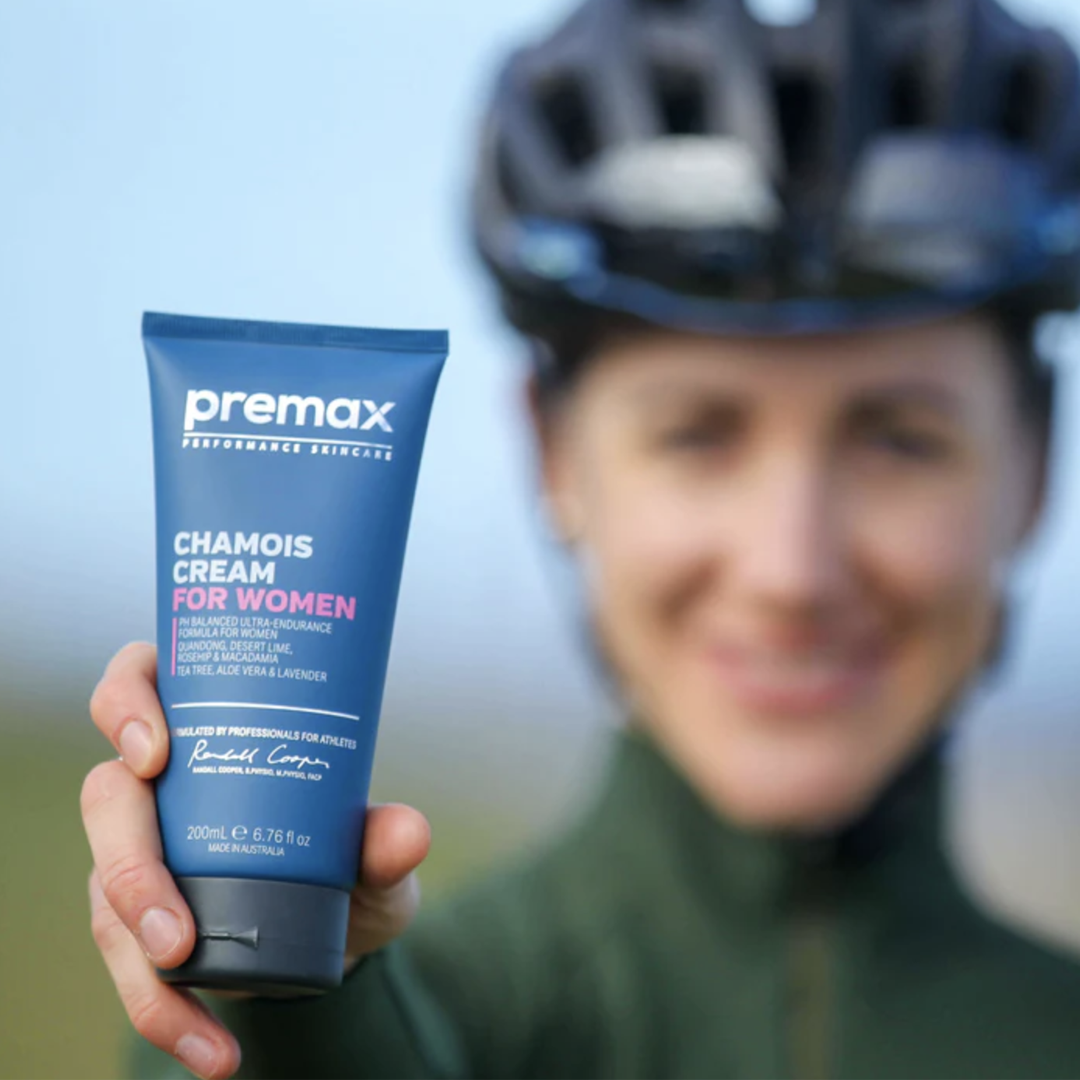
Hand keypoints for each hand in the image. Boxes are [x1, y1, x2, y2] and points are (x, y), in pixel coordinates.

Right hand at [81, 642, 430, 1079]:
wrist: (332, 929)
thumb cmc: (341, 858)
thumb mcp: (369, 851)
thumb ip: (384, 840)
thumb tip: (409, 834)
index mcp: (202, 728)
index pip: (138, 685)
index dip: (128, 705)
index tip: (158, 753)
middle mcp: (155, 788)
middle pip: (106, 797)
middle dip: (131, 861)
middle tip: (177, 925)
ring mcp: (137, 853)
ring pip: (101, 888)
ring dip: (138, 953)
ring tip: (192, 994)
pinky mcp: (134, 919)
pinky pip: (127, 963)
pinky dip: (163, 1010)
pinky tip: (210, 1051)